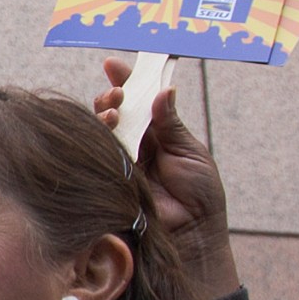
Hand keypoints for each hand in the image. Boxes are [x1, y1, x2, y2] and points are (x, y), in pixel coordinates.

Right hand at [91, 62, 240, 297]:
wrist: (193, 235)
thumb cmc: (201, 195)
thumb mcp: (190, 153)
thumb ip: (172, 124)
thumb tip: (164, 91)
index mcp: (160, 133)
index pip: (140, 100)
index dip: (128, 80)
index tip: (114, 65)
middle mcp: (137, 144)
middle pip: (116, 111)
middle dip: (112, 96)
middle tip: (117, 93)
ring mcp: (122, 161)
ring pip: (102, 129)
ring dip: (104, 114)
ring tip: (113, 110)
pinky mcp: (112, 178)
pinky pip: (98, 154)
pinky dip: (97, 138)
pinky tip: (104, 128)